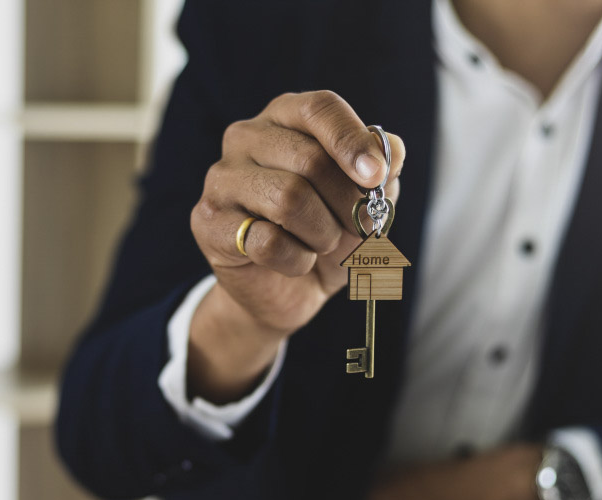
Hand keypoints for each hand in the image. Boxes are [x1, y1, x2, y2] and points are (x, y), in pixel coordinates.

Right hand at [187, 91, 405, 401]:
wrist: (287, 289)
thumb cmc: (325, 232)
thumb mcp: (364, 201)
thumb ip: (382, 170)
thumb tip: (393, 151)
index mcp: (286, 116)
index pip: (320, 108)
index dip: (353, 141)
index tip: (378, 177)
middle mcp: (246, 137)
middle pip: (310, 160)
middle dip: (347, 203)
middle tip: (361, 228)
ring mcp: (221, 179)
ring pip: (288, 200)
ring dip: (323, 233)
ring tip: (323, 244)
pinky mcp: (208, 223)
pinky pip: (266, 242)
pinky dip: (297, 260)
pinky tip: (296, 261)